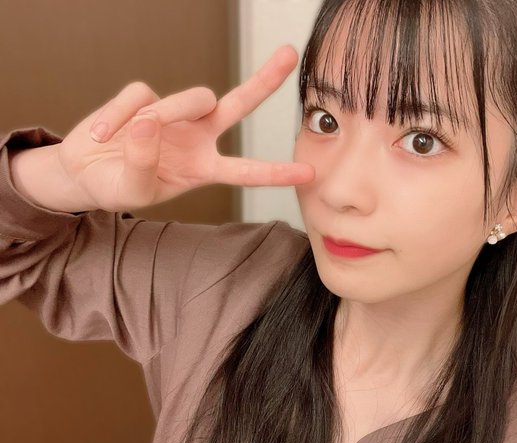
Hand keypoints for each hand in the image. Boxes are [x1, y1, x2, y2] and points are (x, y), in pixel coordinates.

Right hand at [55, 45, 313, 211]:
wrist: (83, 172)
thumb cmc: (116, 186)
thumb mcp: (132, 189)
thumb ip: (142, 161)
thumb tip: (148, 121)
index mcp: (203, 168)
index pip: (245, 170)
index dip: (276, 173)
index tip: (308, 173)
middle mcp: (197, 137)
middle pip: (237, 104)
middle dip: (264, 81)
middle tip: (290, 55)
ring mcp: (173, 115)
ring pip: (191, 97)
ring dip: (168, 113)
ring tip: (128, 135)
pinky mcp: (145, 97)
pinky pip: (140, 96)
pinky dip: (118, 113)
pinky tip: (101, 133)